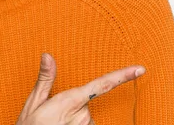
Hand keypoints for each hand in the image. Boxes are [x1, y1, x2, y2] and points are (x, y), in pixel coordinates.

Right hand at [16, 53, 145, 124]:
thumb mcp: (33, 104)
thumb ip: (45, 79)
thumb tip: (47, 55)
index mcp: (70, 101)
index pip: (102, 84)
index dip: (122, 76)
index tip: (140, 69)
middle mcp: (82, 115)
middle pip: (88, 103)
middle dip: (74, 107)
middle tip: (55, 117)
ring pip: (87, 118)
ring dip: (75, 120)